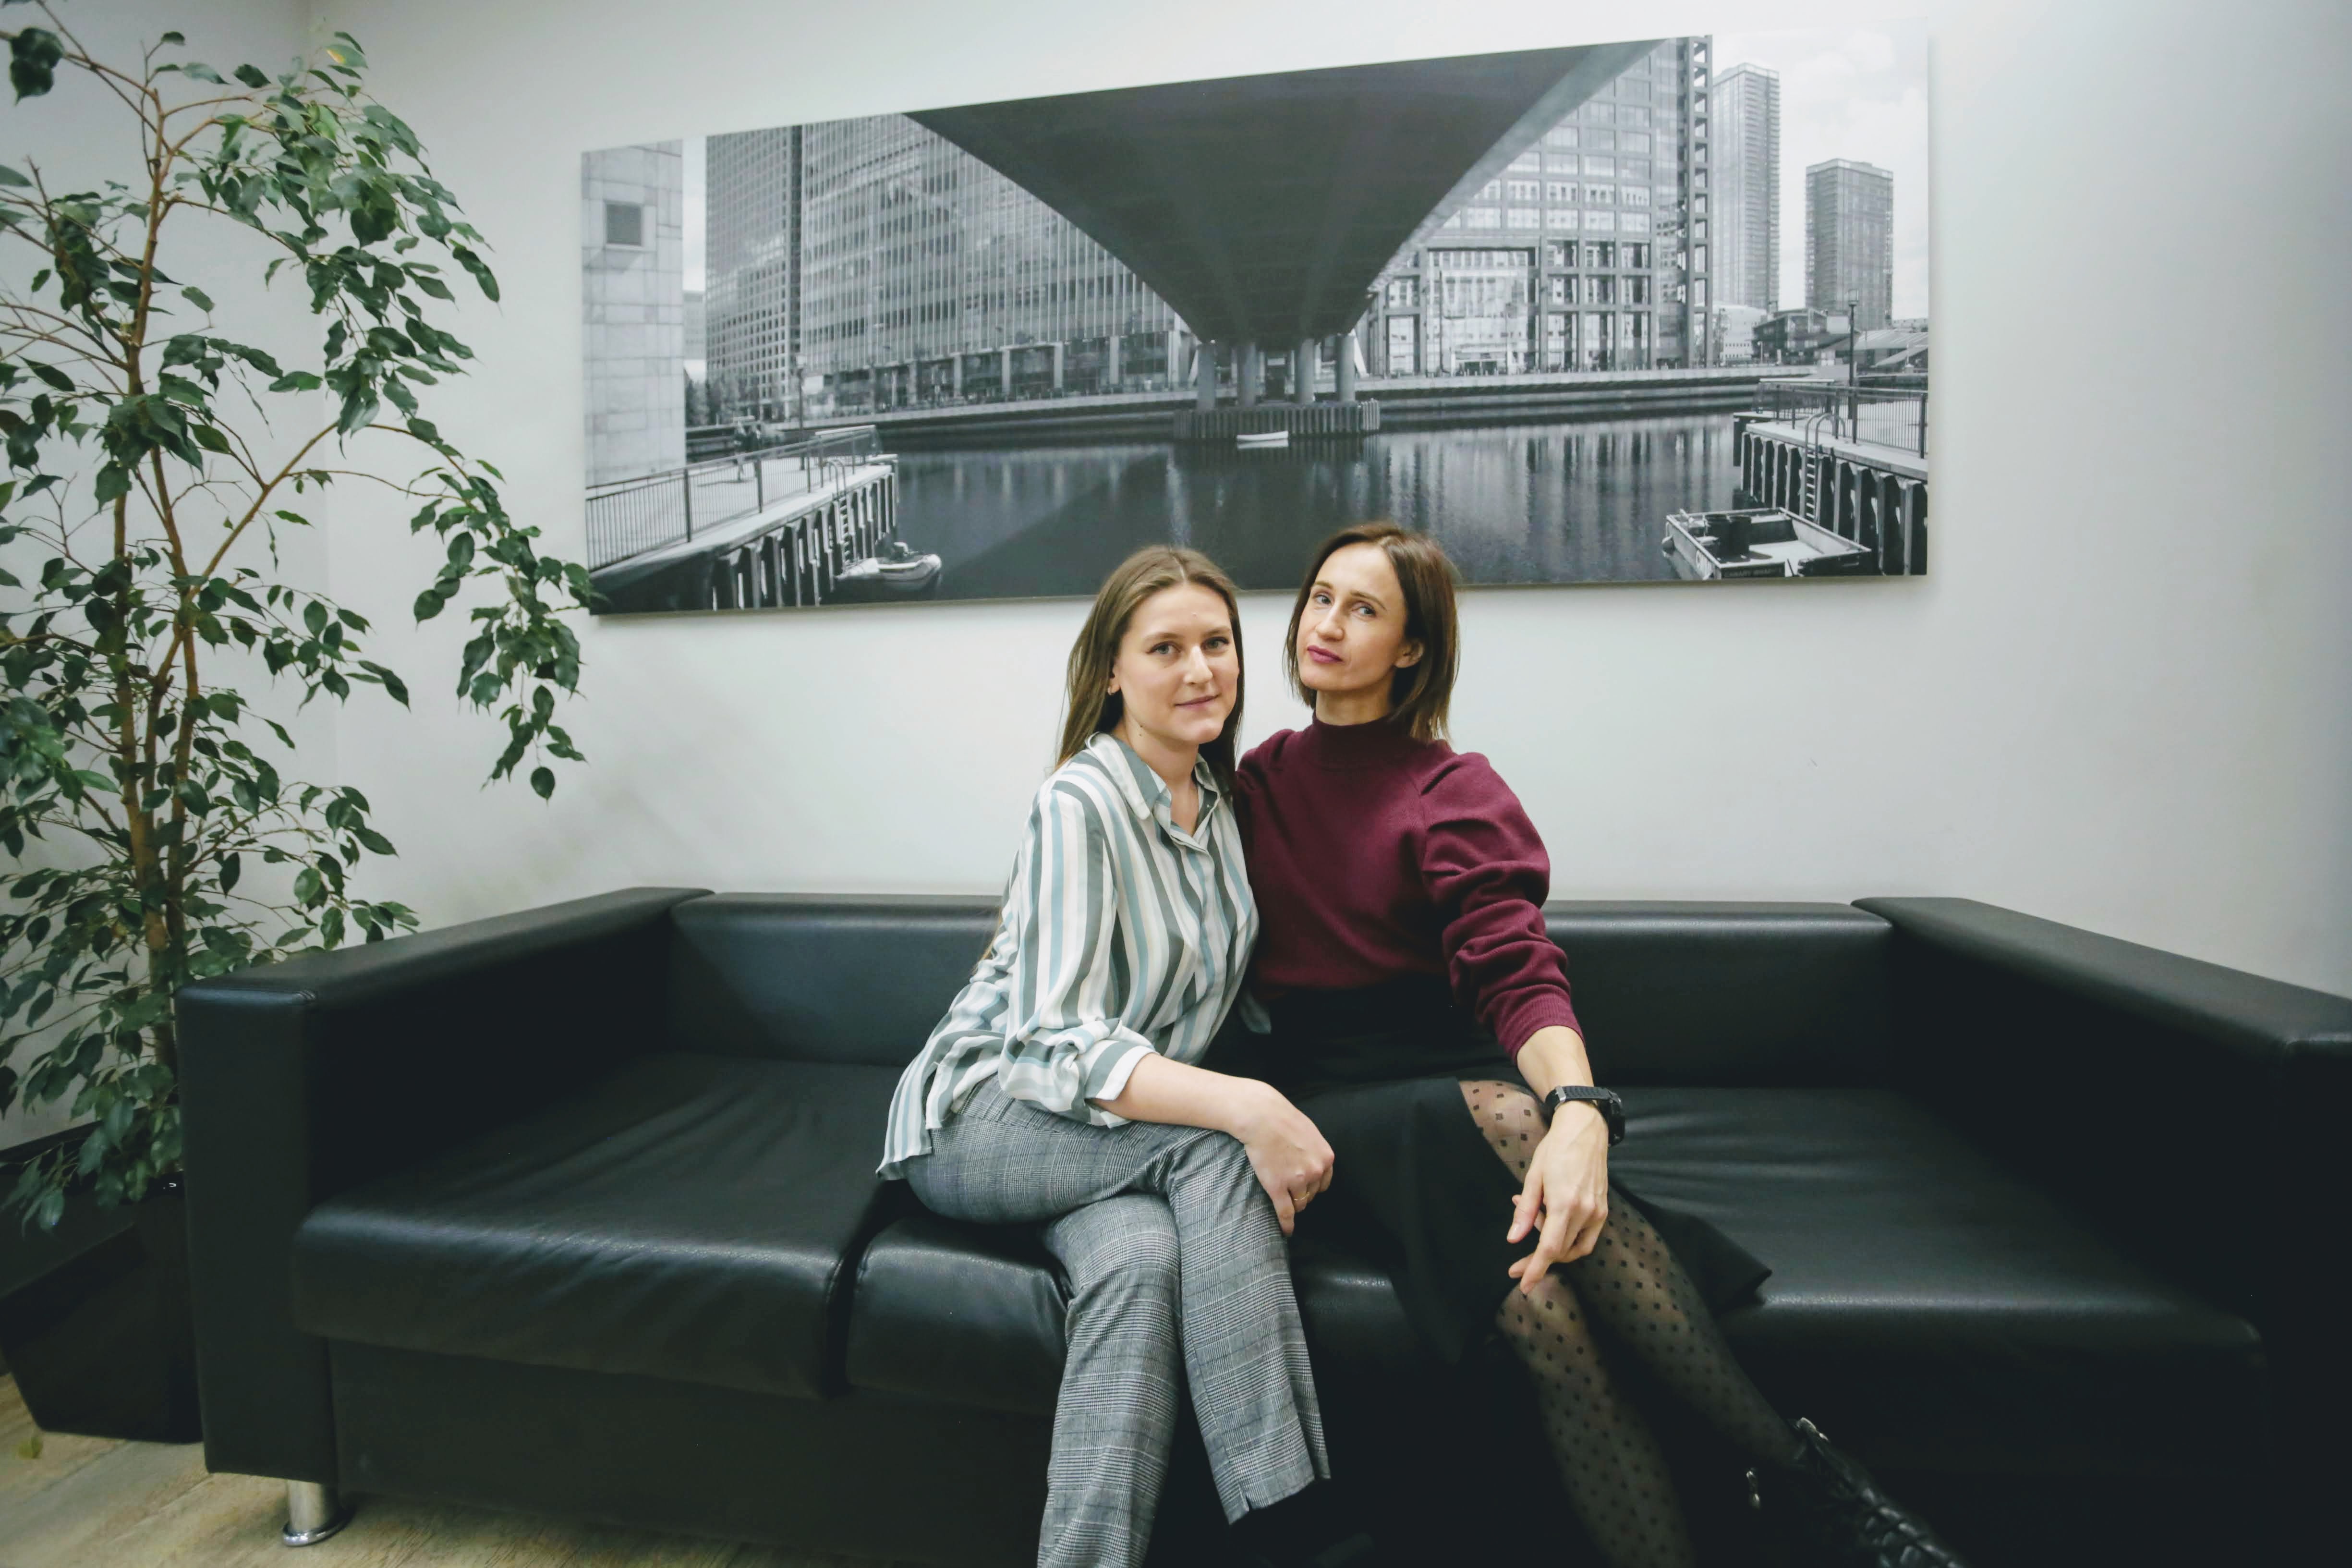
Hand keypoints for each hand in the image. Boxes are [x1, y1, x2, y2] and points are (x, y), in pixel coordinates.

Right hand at [1229, 1082, 1333, 1236]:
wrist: (1260, 1116)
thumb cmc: (1282, 1118)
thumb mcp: (1310, 1132)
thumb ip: (1315, 1150)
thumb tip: (1315, 1161)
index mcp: (1326, 1158)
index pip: (1324, 1183)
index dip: (1314, 1187)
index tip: (1305, 1188)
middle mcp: (1315, 1171)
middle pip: (1312, 1194)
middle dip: (1302, 1194)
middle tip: (1288, 1188)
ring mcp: (1296, 1181)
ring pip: (1299, 1204)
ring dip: (1293, 1204)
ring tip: (1284, 1201)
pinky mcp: (1277, 1187)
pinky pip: (1285, 1212)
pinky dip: (1287, 1225)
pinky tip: (1287, 1231)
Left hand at [1505, 1100, 1609, 1292]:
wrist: (1585, 1131)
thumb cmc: (1556, 1149)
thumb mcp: (1533, 1177)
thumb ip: (1524, 1212)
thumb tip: (1513, 1239)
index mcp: (1565, 1204)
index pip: (1549, 1249)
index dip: (1535, 1269)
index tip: (1523, 1285)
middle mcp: (1585, 1212)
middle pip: (1561, 1251)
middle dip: (1538, 1258)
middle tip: (1516, 1253)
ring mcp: (1598, 1213)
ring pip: (1575, 1248)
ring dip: (1553, 1246)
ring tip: (1536, 1218)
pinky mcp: (1603, 1210)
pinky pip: (1586, 1238)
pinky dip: (1568, 1239)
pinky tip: (1551, 1219)